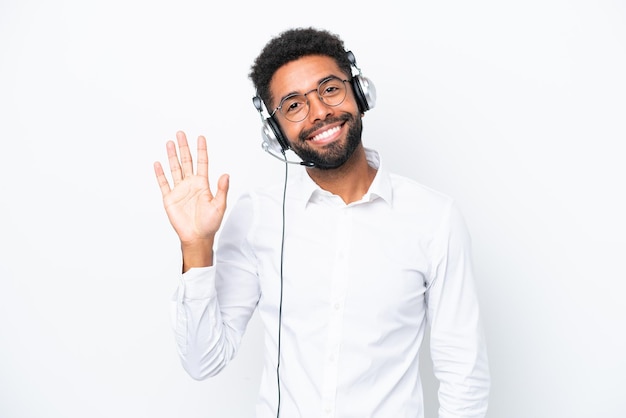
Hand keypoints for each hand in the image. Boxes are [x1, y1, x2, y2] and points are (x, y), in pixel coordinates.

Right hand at [154, 131, 228, 265]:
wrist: (197, 237)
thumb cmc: (209, 224)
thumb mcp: (219, 206)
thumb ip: (222, 190)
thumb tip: (226, 175)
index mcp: (203, 185)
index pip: (202, 163)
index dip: (201, 150)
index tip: (201, 138)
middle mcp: (190, 184)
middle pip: (186, 161)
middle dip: (184, 147)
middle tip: (181, 134)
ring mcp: (179, 190)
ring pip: (175, 168)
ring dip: (172, 156)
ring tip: (169, 143)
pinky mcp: (169, 198)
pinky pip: (164, 183)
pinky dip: (160, 174)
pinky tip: (158, 164)